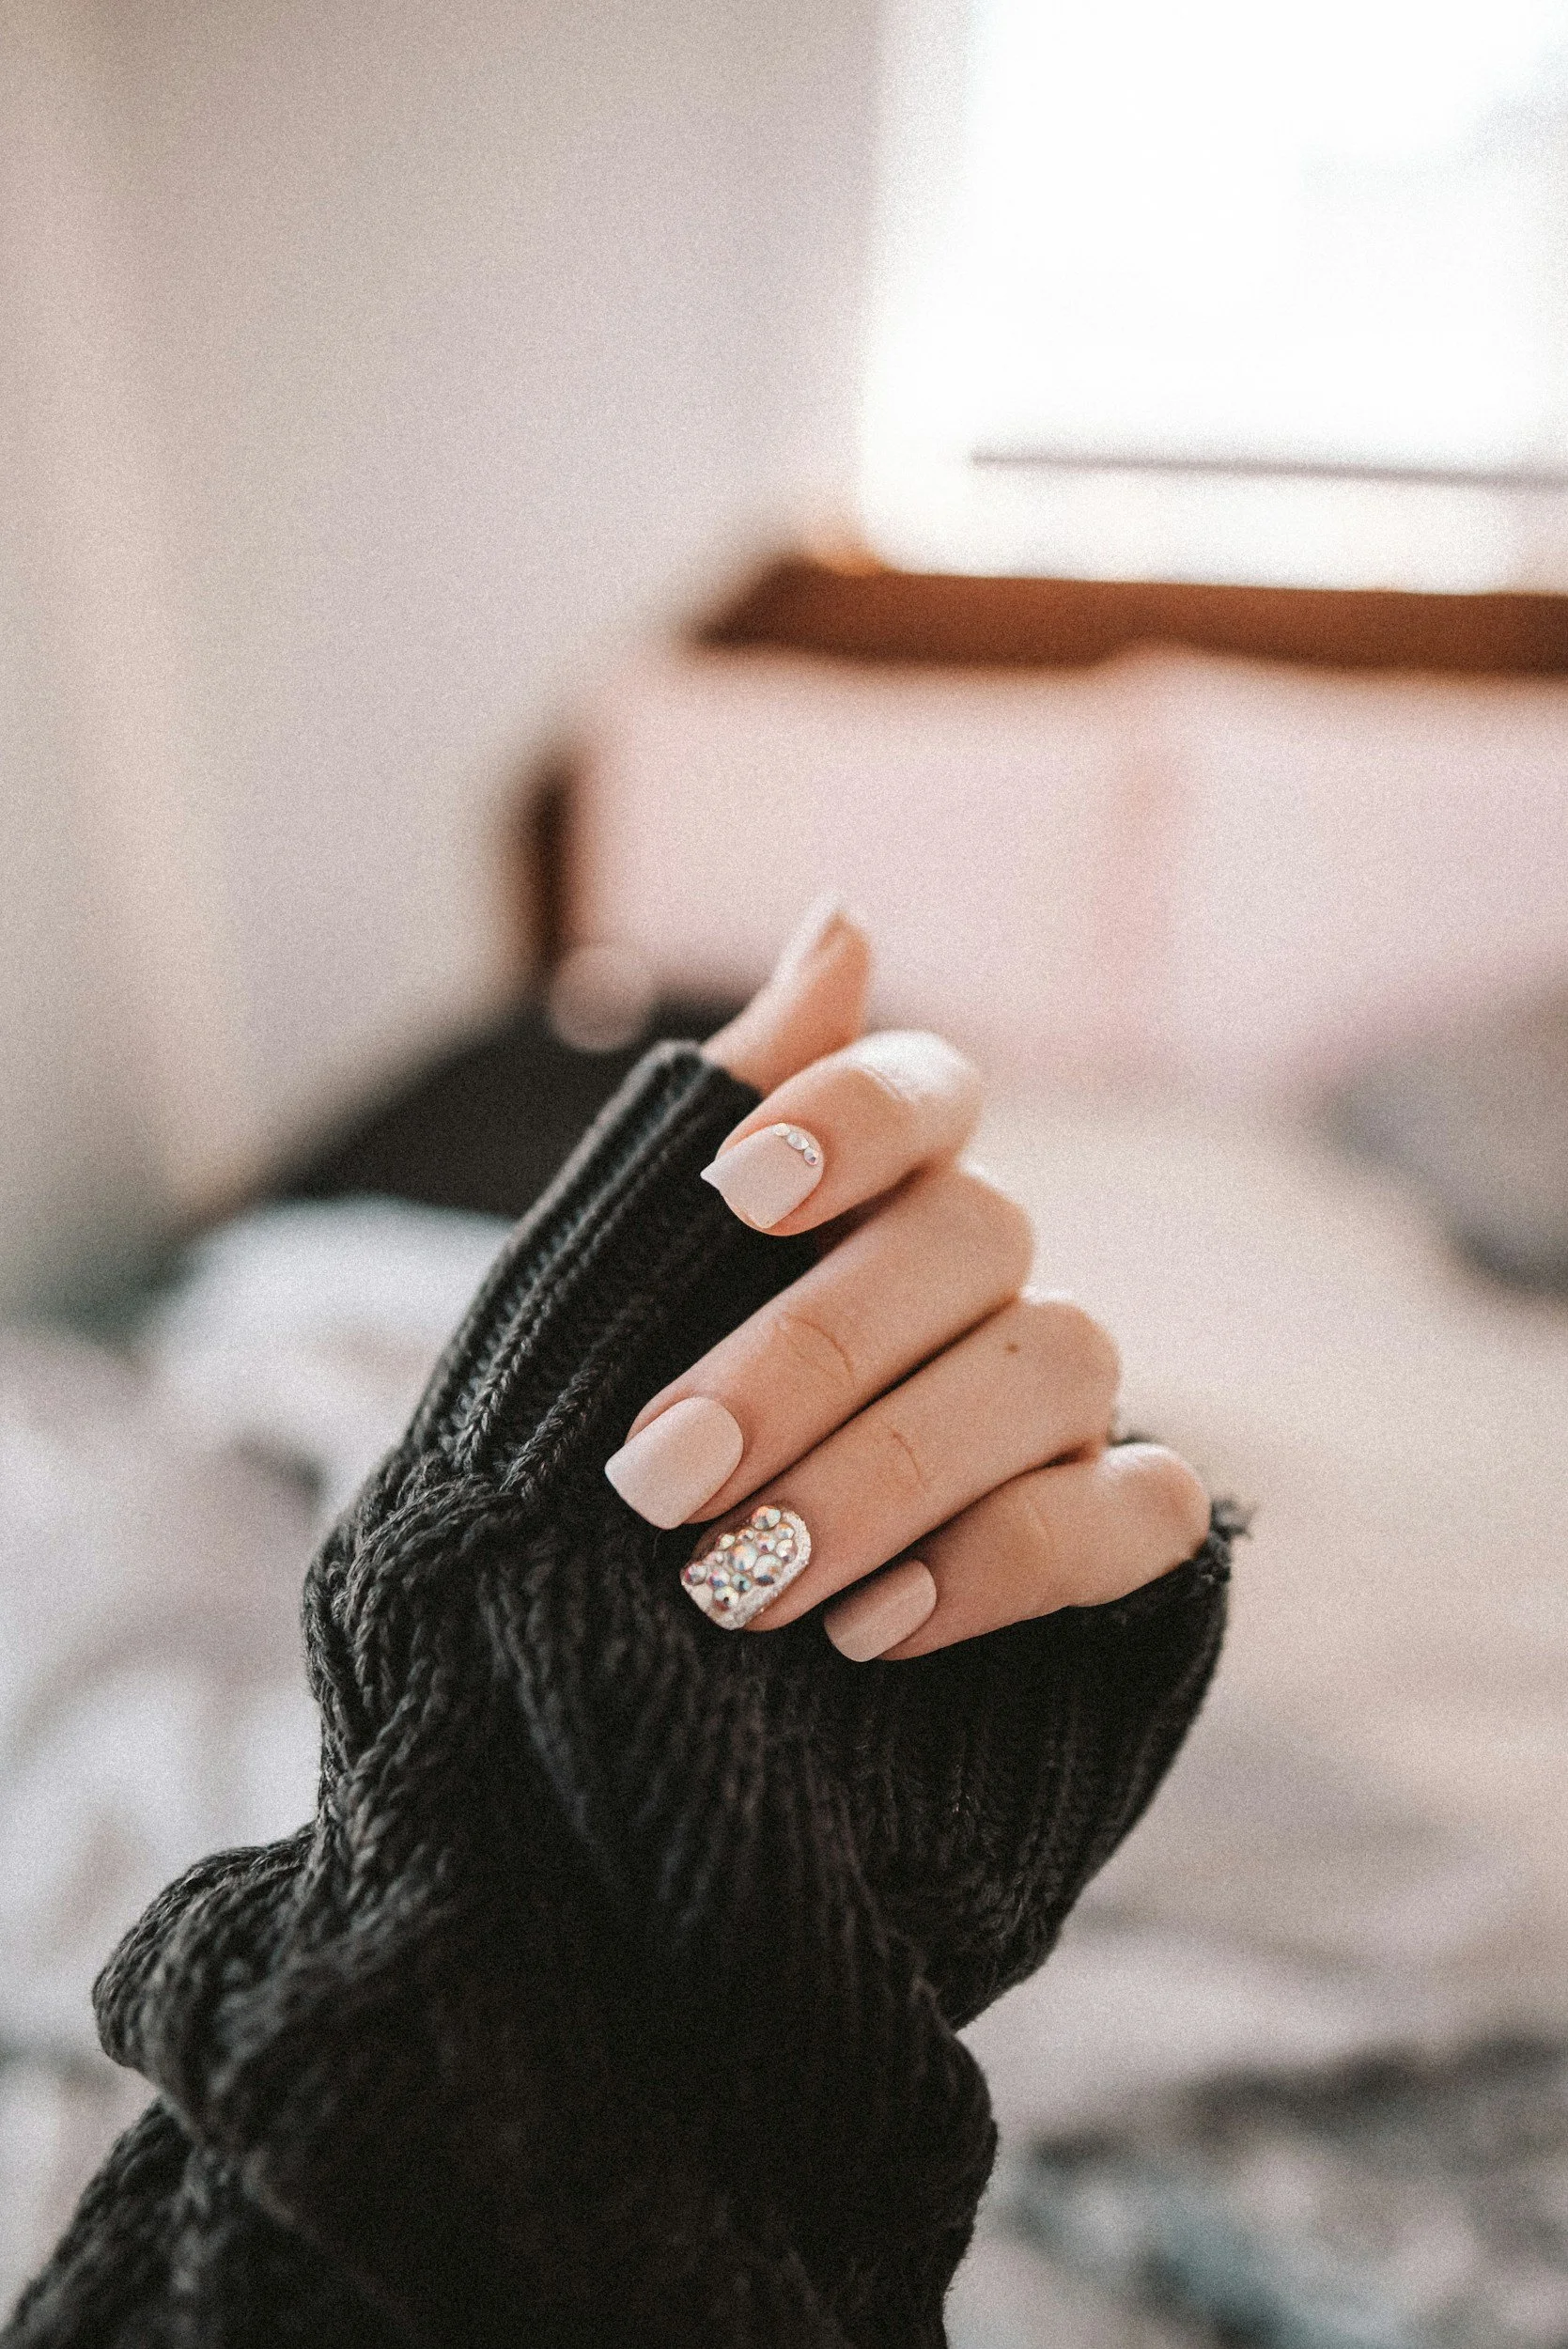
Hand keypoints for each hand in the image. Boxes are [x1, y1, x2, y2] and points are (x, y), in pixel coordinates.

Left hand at [604, 901, 1210, 1660]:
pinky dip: (1009, 1564)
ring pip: (1059, 1365)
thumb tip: (846, 919)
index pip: (925, 1087)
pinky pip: (1140, 1512)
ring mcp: (1061, 1398)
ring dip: (891, 1475)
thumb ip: (712, 1125)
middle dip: (810, 1358)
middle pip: (976, 1235)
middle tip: (661, 1478)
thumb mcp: (601, 1297)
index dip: (852, 1115)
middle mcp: (982, 1275)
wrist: (606, 1680)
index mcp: (866, 1194)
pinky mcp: (1115, 1527)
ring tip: (737, 1587)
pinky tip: (871, 1628)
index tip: (737, 1187)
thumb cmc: (604, 1462)